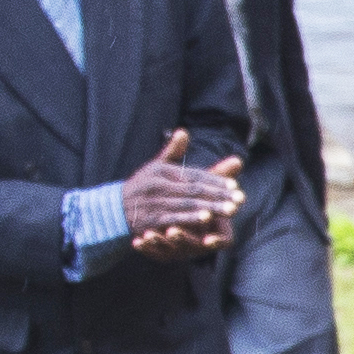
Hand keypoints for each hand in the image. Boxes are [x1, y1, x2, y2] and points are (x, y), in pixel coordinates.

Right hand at [122, 127, 244, 259]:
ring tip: (230, 210)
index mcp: (162, 171)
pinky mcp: (150, 219)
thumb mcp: (154, 167)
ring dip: (210, 208)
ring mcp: (154, 202)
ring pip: (187, 204)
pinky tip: (206, 221)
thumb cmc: (141, 187)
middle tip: (241, 200)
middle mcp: (158, 184)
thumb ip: (172, 152)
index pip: (194, 175)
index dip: (215, 181)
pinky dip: (189, 220)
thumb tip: (184, 132)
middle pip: (194, 190)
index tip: (235, 186)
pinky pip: (173, 218)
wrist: (112, 210)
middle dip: (219, 196)